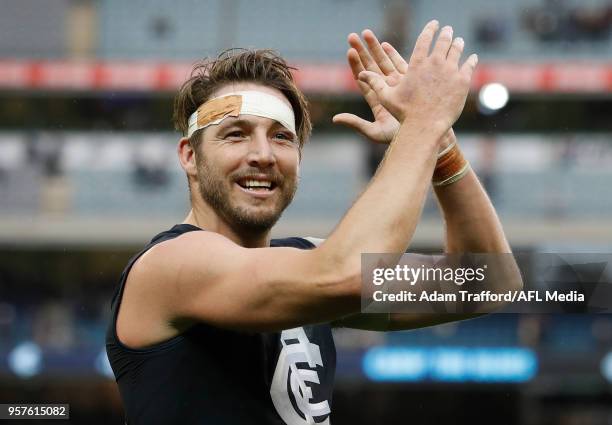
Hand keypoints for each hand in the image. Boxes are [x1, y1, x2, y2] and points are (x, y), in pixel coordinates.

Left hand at [332, 30, 402, 143]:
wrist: (424, 135)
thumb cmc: (399, 138)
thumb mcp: (374, 132)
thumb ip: (355, 123)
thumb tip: (335, 119)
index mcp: (376, 100)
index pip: (362, 79)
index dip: (355, 65)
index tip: (350, 52)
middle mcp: (385, 90)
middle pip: (370, 67)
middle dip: (362, 51)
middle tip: (352, 36)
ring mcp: (398, 85)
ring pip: (384, 63)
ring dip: (375, 48)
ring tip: (366, 33)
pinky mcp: (411, 82)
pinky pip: (400, 65)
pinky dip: (393, 54)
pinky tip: (385, 44)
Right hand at [353, 21, 476, 133]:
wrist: (426, 126)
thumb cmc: (404, 113)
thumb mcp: (386, 97)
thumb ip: (375, 83)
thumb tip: (360, 74)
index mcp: (417, 63)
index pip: (425, 39)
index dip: (430, 29)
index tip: (434, 23)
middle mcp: (435, 63)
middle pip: (443, 41)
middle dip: (446, 33)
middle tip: (448, 30)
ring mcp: (451, 71)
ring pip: (457, 51)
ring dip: (458, 43)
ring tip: (459, 40)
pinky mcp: (462, 81)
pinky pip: (469, 66)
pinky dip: (470, 60)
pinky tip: (472, 57)